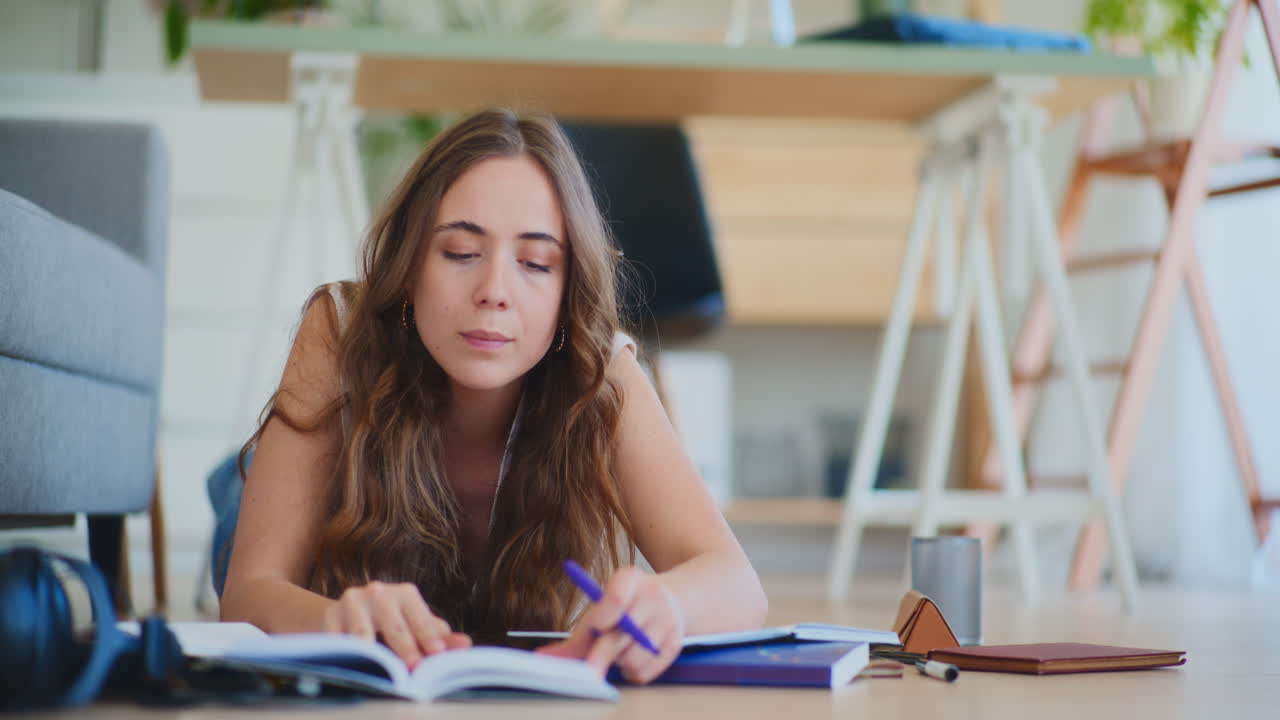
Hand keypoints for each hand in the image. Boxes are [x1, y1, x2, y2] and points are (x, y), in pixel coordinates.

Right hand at [323, 581, 471, 668]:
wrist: (346, 615)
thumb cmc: (390, 622)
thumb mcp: (414, 625)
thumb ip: (438, 636)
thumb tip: (465, 644)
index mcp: (405, 594)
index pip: (420, 617)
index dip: (429, 636)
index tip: (437, 653)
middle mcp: (378, 592)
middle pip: (393, 625)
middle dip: (404, 647)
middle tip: (413, 666)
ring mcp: (351, 603)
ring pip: (363, 633)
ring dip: (373, 653)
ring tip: (381, 669)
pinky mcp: (329, 618)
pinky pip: (338, 641)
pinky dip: (345, 654)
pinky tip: (353, 665)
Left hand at [536, 567, 684, 683]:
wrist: (670, 601)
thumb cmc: (625, 609)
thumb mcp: (602, 611)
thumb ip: (575, 637)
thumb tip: (542, 658)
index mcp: (630, 579)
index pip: (616, 598)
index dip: (603, 616)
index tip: (595, 627)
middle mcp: (653, 597)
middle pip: (623, 633)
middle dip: (601, 654)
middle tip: (589, 671)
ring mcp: (668, 620)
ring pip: (633, 657)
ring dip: (619, 663)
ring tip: (619, 651)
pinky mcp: (675, 644)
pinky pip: (645, 671)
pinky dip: (633, 671)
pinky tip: (633, 657)